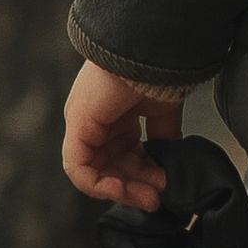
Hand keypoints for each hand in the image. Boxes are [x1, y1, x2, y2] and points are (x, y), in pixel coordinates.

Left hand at [63, 61, 186, 207]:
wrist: (150, 50)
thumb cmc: (157, 70)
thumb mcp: (162, 111)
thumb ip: (162, 138)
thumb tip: (168, 165)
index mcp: (113, 116)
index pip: (122, 157)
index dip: (143, 175)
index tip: (165, 186)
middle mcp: (95, 123)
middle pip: (110, 168)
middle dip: (135, 187)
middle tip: (158, 198)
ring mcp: (84, 125)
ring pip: (94, 173)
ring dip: (123, 189)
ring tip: (150, 196)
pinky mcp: (78, 128)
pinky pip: (78, 168)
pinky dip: (98, 185)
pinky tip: (123, 189)